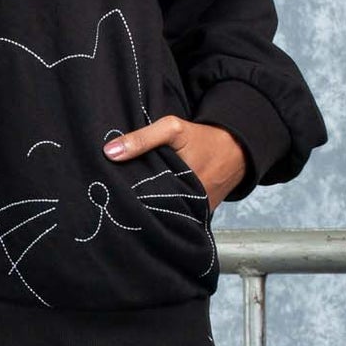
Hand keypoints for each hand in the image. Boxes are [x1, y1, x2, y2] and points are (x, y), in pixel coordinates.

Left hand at [102, 115, 245, 215]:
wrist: (236, 150)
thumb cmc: (202, 138)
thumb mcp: (172, 129)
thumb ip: (142, 139)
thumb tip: (109, 152)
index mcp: (182, 184)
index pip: (144, 199)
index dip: (126, 196)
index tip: (109, 191)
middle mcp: (191, 204)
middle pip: (154, 210)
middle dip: (136, 205)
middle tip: (114, 199)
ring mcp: (196, 213)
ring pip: (165, 215)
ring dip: (150, 210)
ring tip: (128, 205)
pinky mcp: (200, 216)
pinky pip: (178, 217)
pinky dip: (165, 211)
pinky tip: (150, 206)